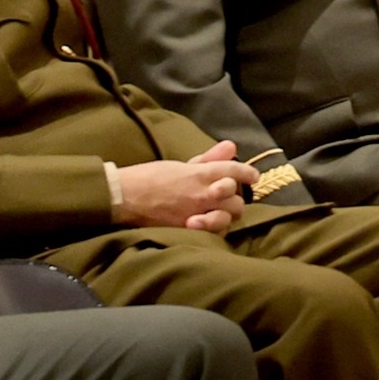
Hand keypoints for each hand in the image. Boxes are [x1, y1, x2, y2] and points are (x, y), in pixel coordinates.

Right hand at [115, 143, 256, 232]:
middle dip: (235, 196)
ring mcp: (196, 213)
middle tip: (228, 196)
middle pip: (236, 197)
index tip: (253, 176)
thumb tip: (231, 147)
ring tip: (219, 210)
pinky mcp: (188, 230)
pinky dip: (216, 228)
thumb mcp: (180, 164)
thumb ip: (208, 158)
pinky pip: (214, 232)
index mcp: (200, 173)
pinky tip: (210, 223)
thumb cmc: (150, 177)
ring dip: (227, 213)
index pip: (234, 172)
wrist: (125, 197)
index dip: (247, 174)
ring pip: (229, 215)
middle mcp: (203, 193)